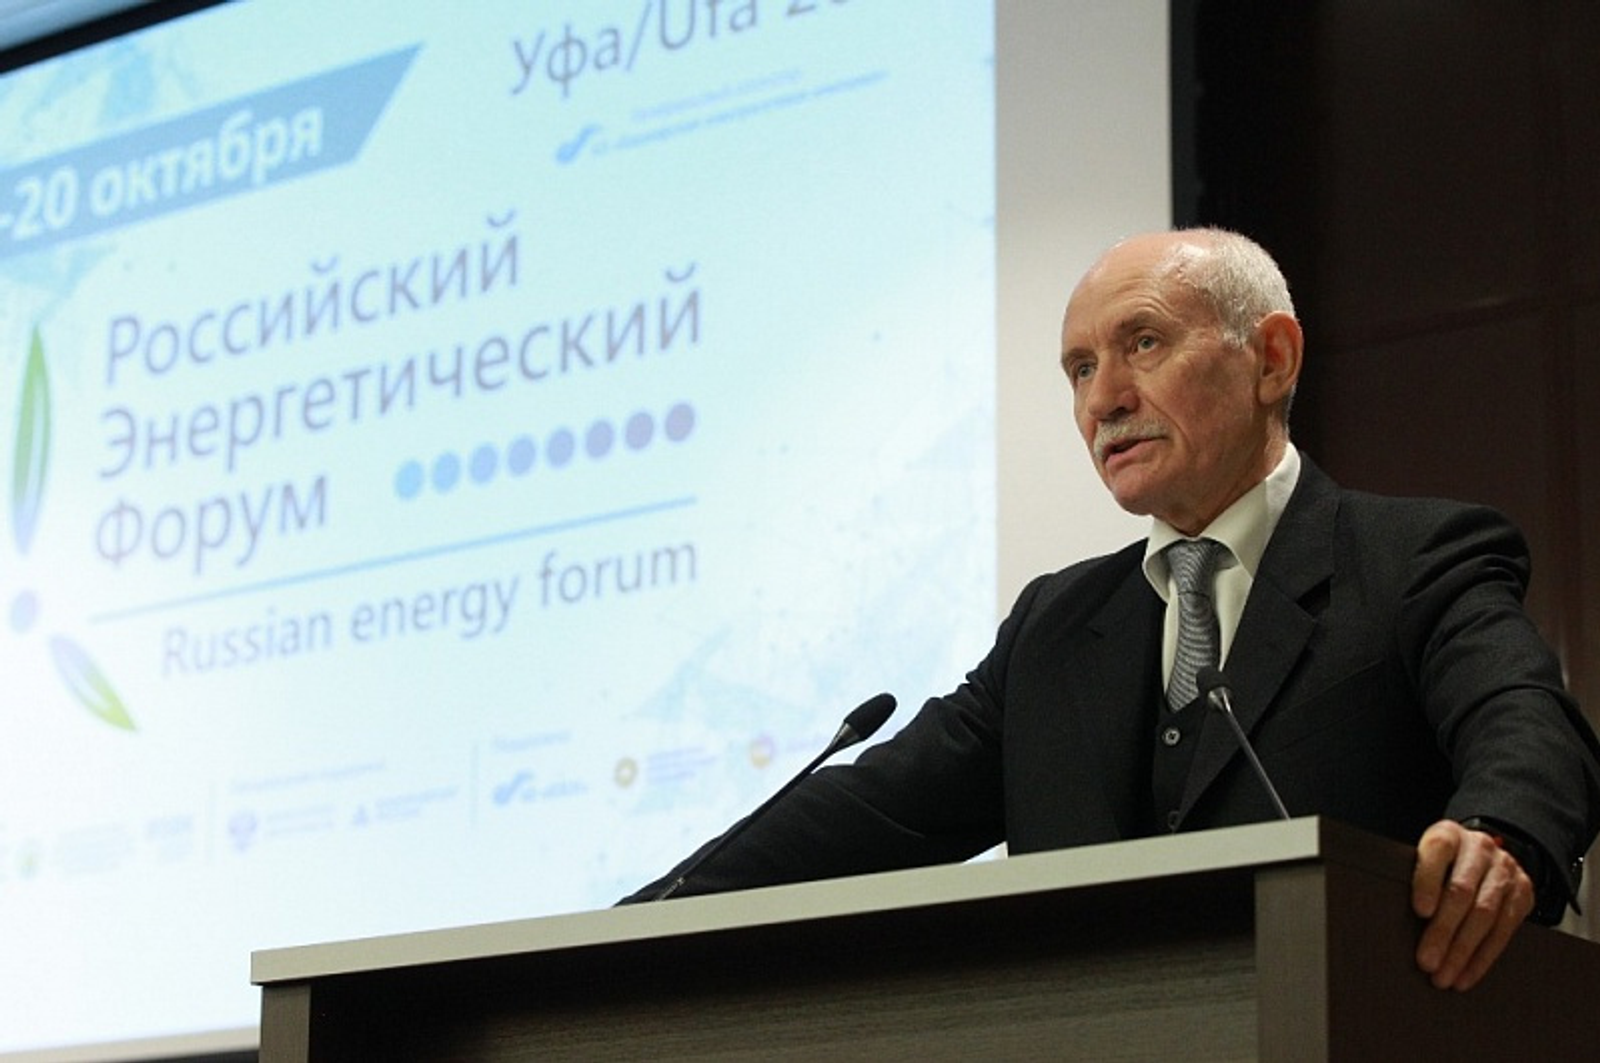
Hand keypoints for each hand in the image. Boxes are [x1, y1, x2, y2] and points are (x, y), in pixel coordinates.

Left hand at [1410, 818, 1534, 990]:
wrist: (1483, 855)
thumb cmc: (1441, 864)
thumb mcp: (1425, 859)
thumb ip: (1413, 878)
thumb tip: (1387, 916)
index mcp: (1447, 835)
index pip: (1437, 852)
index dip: (1428, 882)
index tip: (1420, 911)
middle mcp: (1479, 848)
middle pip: (1461, 892)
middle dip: (1443, 931)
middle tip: (1427, 961)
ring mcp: (1505, 869)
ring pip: (1485, 915)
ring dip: (1463, 952)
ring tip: (1444, 976)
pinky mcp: (1523, 892)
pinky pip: (1504, 930)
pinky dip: (1483, 958)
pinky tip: (1467, 975)